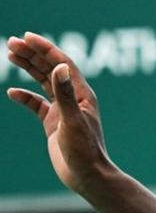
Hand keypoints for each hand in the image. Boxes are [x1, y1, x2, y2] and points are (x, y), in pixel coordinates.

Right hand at [6, 32, 111, 193]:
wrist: (87, 176)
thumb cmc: (85, 150)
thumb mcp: (72, 121)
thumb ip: (64, 94)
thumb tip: (59, 66)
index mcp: (82, 95)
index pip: (63, 63)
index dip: (46, 48)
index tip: (26, 36)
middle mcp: (73, 99)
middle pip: (52, 69)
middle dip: (33, 54)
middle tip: (12, 42)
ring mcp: (63, 110)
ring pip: (43, 83)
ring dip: (28, 68)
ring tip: (10, 54)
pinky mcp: (54, 123)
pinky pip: (37, 105)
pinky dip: (25, 97)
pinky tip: (12, 93)